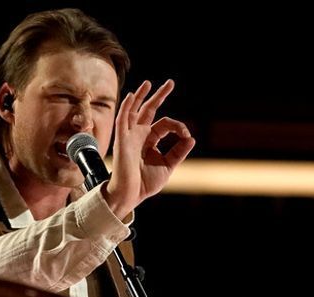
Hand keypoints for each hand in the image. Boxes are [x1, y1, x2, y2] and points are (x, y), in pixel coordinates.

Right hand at [104, 79, 195, 218]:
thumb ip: (179, 152)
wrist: (130, 195)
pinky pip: (123, 120)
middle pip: (148, 110)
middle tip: (170, 83)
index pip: (164, 124)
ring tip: (148, 83)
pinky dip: (127, 107)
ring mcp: (129, 136)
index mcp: (149, 140)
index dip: (177, 126)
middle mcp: (138, 135)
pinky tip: (132, 96)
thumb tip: (191, 138)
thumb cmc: (145, 183)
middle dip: (159, 96)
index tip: (186, 136)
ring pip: (134, 111)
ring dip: (140, 96)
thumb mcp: (168, 165)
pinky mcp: (122, 141)